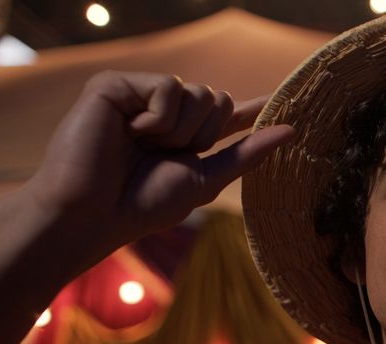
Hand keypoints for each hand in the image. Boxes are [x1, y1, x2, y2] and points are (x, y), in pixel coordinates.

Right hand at [23, 70, 294, 250]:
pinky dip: (159, 117)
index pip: (228, 117)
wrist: (93, 214)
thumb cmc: (143, 205)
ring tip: (146, 146)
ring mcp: (140, 97)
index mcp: (186, 137)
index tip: (283, 100)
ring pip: (198, 91)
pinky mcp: (116, 86)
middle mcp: (165, 115)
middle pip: (218, 99)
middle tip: (167, 155)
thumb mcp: (205, 180)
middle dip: (204, 134)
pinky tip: (131, 131)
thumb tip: (291, 131)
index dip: (254, 108)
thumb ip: (247, 153)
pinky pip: (169, 86)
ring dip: (181, 130)